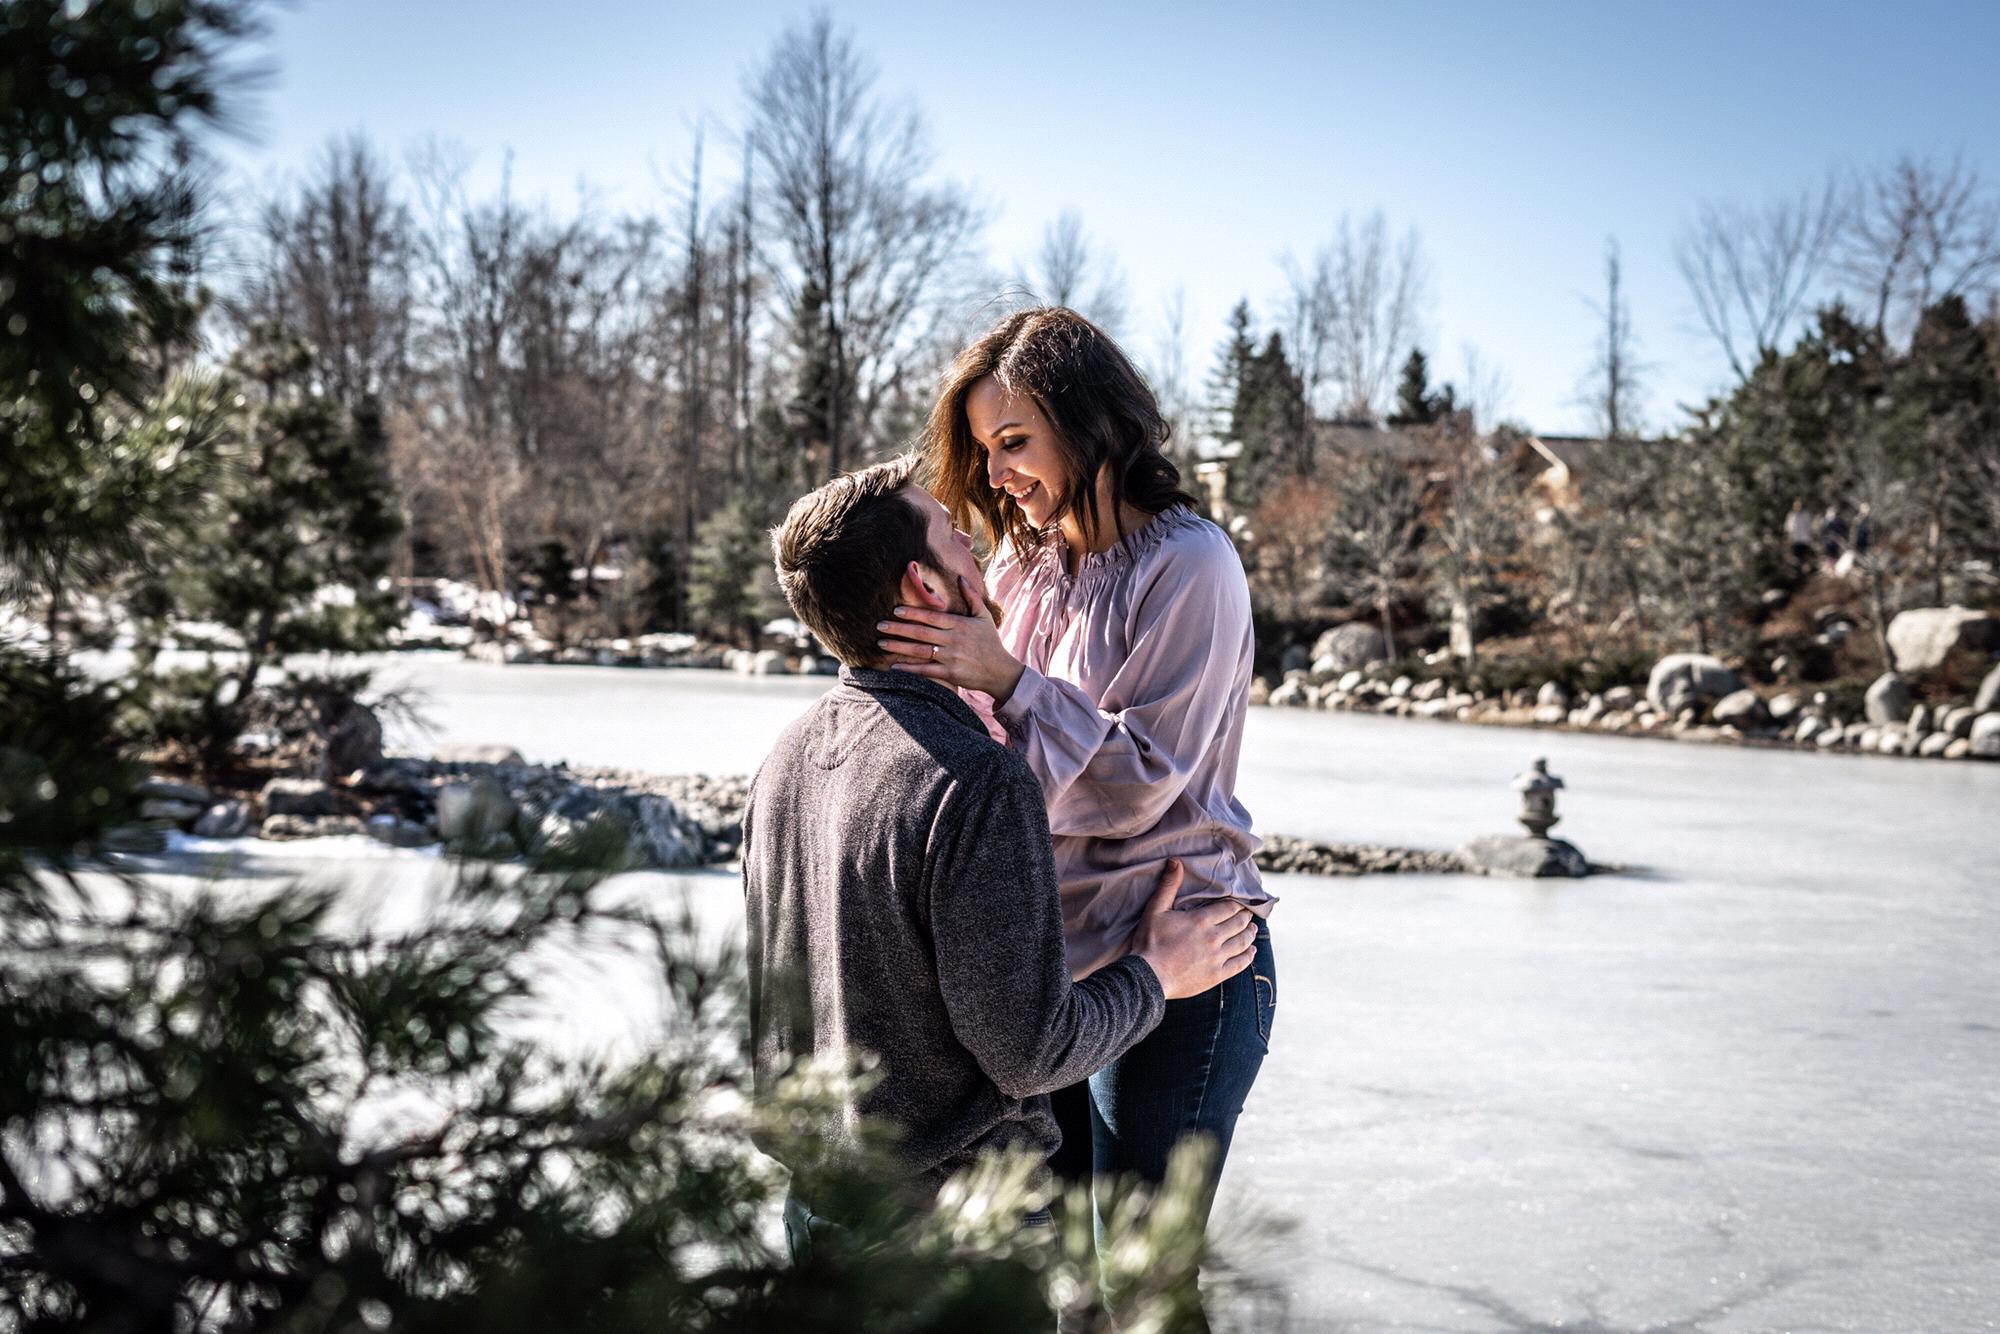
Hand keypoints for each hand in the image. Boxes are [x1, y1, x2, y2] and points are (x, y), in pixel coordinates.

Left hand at [878, 575, 1025, 702]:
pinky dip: (909, 669)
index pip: (932, 617)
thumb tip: (961, 577)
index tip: (896, 610)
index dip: (913, 613)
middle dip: (899, 628)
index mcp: (960, 624)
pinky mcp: (951, 673)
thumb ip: (972, 596)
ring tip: (882, 643)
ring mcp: (951, 657)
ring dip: (899, 647)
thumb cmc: (991, 642)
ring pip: (920, 651)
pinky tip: (894, 666)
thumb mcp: (984, 616)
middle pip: (921, 633)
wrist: (1000, 671)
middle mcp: (953, 640)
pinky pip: (926, 671)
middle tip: (879, 625)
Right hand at [1125, 859, 1257, 1000]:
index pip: (1229, 907)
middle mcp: (1213, 937)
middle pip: (1239, 923)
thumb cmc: (1149, 941)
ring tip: (1252, 929)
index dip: (1237, 904)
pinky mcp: (1217, 975)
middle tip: (1247, 914)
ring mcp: (1217, 958)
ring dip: (1250, 934)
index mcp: (1201, 920)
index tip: (1240, 902)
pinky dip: (1249, 956)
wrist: (1147, 977)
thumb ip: (1168, 885)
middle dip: (1245, 917)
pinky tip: (1252, 951)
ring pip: (1243, 942)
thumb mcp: (1155, 909)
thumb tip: (1175, 861)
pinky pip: (1240, 964)